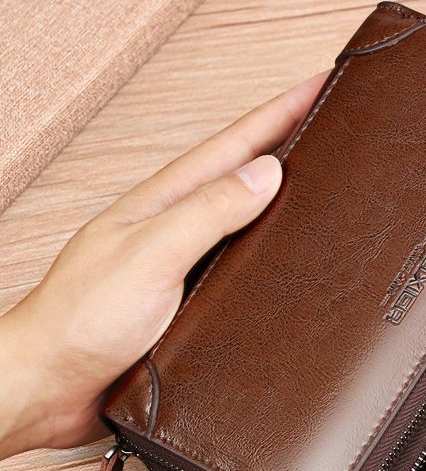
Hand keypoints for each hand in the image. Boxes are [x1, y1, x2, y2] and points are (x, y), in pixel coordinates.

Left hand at [0, 72, 326, 458]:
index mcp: (168, 202)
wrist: (52, 384)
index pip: (237, 143)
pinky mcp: (192, 296)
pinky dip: (267, 245)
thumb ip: (207, 212)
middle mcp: (180, 224)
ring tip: (317, 178)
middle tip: (328, 124)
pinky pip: (240, 260)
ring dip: (281, 194)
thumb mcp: (150, 254)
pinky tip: (282, 250)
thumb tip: (266, 174)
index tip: (322, 86)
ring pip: (245, 217)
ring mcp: (186, 259)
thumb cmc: (83, 319)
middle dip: (289, 142)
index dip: (282, 111)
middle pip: (244, 172)